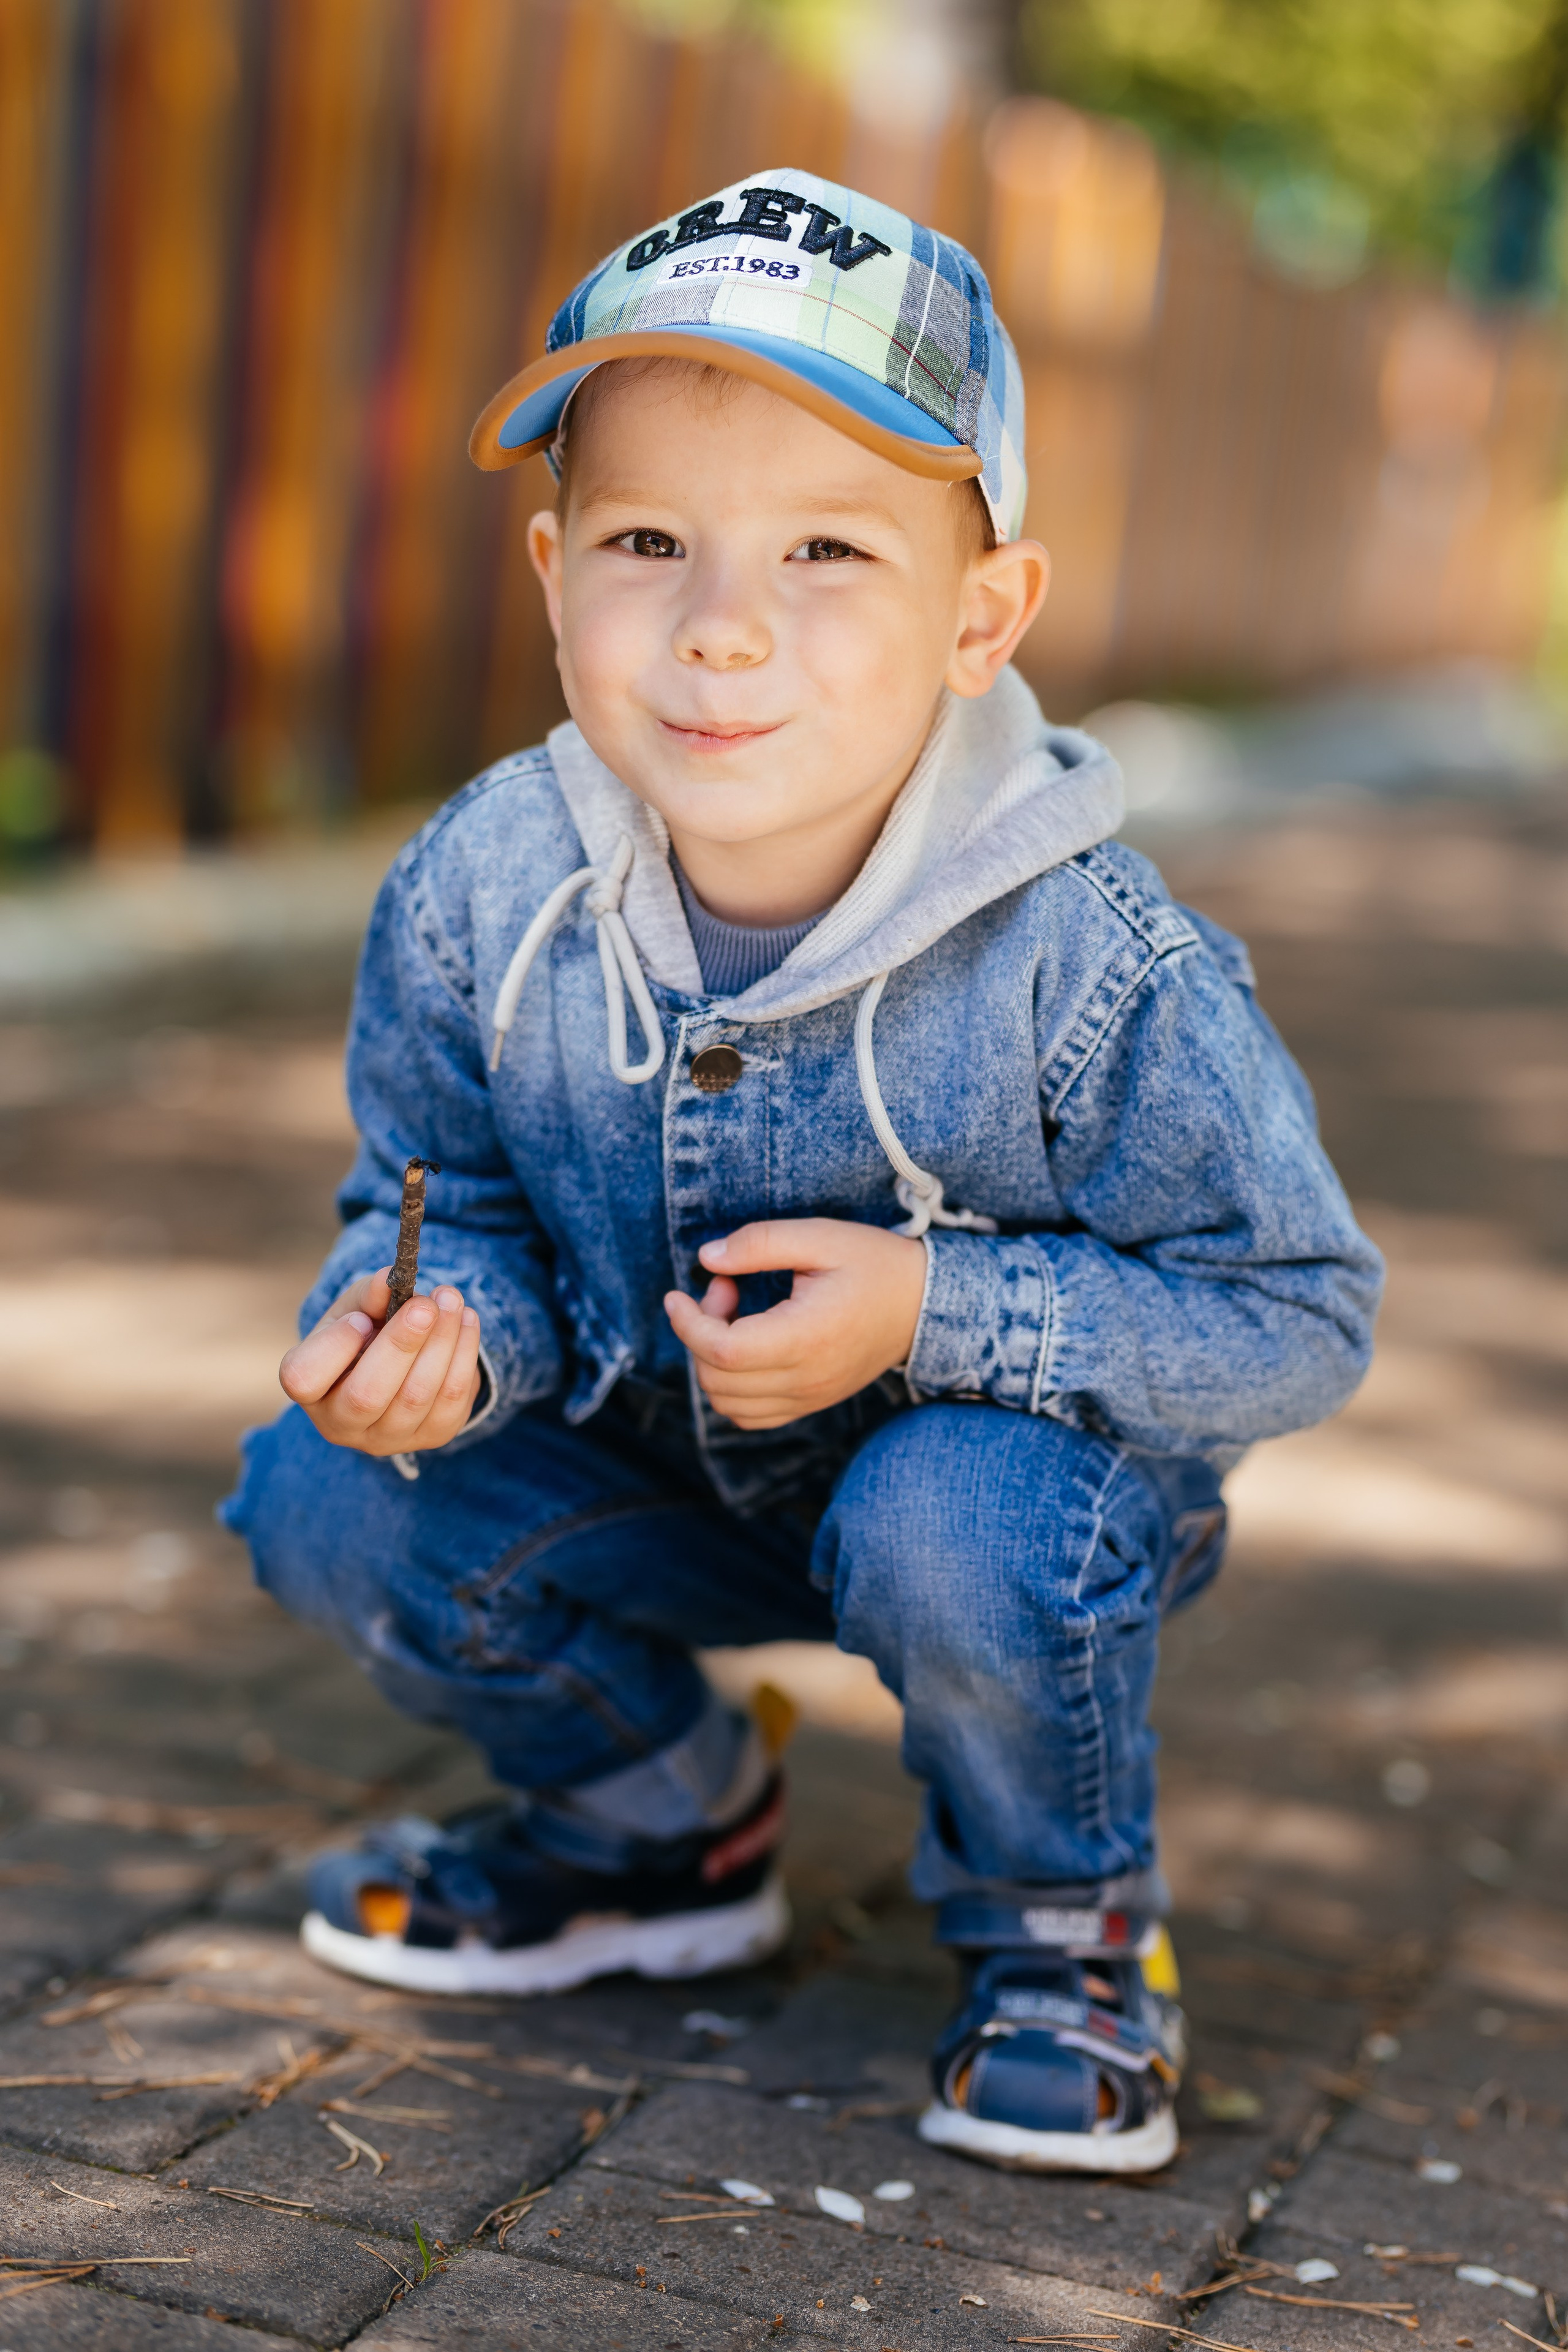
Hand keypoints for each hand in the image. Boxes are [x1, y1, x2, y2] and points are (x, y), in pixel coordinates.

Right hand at [279, 1268, 481, 1454]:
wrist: (396, 1366)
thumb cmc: (363, 1333)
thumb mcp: (356, 1308)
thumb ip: (368, 1295)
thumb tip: (388, 1281)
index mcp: (311, 1390)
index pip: (303, 1379)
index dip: (334, 1347)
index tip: (361, 1318)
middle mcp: (342, 1425)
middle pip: (367, 1395)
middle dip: (402, 1343)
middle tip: (425, 1305)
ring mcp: (387, 1439)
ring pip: (417, 1397)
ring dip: (442, 1342)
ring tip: (450, 1300)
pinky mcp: (431, 1436)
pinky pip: (453, 1400)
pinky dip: (464, 1354)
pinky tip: (466, 1321)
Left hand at [663, 1218, 926, 1430]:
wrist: (924, 1305)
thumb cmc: (874, 1264)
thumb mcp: (820, 1236)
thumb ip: (759, 1243)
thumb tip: (706, 1259)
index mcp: (807, 1336)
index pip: (723, 1350)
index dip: (687, 1324)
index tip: (677, 1294)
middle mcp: (807, 1378)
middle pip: (718, 1379)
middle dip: (700, 1332)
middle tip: (726, 1288)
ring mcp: (810, 1398)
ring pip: (728, 1404)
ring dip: (713, 1360)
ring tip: (737, 1315)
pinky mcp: (811, 1403)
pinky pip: (751, 1416)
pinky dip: (732, 1386)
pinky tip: (746, 1346)